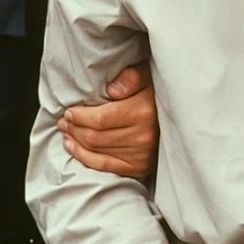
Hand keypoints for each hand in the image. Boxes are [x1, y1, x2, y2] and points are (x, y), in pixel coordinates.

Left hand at [58, 62, 158, 177]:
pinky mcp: (138, 167)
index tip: (69, 111)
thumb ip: (130, 78)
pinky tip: (73, 147)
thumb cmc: (156, 93)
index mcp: (143, 111)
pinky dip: (84, 157)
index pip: (100, 118)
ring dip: (75, 142)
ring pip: (96, 151)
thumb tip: (111, 90)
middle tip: (64, 120)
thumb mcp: (147, 76)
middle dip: (74, 128)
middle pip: (95, 136)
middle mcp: (143, 136)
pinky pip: (103, 166)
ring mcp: (140, 155)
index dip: (79, 117)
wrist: (179, 118)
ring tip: (66, 131)